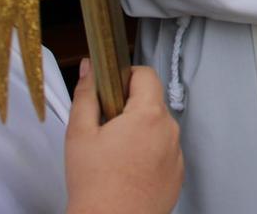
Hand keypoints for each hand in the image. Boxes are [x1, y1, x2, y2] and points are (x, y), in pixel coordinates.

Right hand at [65, 59, 183, 213]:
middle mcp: (169, 131)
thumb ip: (85, 94)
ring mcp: (176, 154)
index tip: (111, 89)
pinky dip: (149, 153)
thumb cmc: (95, 187)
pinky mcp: (177, 174)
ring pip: (158, 128)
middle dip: (129, 107)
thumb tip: (88, 69)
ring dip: (140, 131)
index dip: (125, 77)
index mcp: (148, 115)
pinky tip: (128, 168)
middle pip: (152, 102)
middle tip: (106, 127)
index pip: (146, 74)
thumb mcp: (80, 134)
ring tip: (115, 153)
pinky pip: (164, 151)